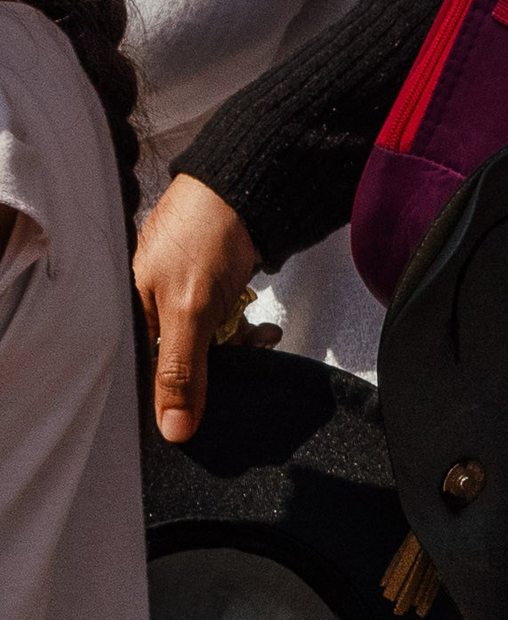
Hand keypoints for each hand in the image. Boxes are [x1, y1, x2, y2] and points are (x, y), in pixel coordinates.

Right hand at [132, 174, 260, 441]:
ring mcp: (180, 297)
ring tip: (263, 341)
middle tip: (247, 366)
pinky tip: (266, 332)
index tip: (204, 416)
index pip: (146, 373)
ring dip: (239, 350)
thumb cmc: (203, 238)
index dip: (175, 397)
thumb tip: (175, 430)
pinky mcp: (208, 290)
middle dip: (217, 369)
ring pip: (208, 345)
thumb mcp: (189, 310)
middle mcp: (149, 306)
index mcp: (129, 312)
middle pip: (179, 361)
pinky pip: (224, 326)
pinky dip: (246, 332)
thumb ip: (182, 371)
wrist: (243, 188)